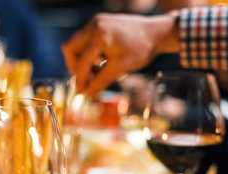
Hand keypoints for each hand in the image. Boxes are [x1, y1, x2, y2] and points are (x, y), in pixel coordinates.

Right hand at [62, 12, 178, 97]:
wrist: (156, 33)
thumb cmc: (142, 49)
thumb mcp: (121, 68)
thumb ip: (101, 81)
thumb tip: (87, 95)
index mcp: (99, 35)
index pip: (81, 61)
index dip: (80, 80)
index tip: (81, 93)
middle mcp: (94, 25)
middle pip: (71, 49)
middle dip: (76, 66)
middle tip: (87, 80)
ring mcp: (96, 23)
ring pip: (77, 45)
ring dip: (83, 61)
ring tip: (98, 71)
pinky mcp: (100, 24)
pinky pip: (87, 41)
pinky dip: (90, 54)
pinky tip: (102, 62)